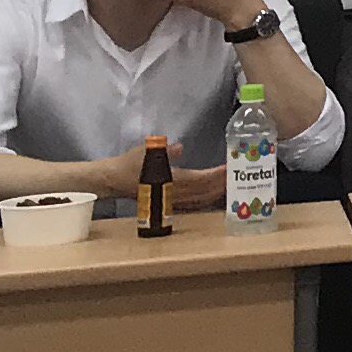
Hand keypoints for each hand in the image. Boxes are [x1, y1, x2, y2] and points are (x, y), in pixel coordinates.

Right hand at [95, 147, 222, 209]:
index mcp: (171, 180)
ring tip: (230, 184)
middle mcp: (174, 193)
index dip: (217, 175)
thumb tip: (180, 147)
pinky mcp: (169, 203)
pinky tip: (213, 195)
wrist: (113, 180)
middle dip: (222, 183)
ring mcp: (172, 200)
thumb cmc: (130, 164)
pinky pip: (194, 204)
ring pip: (201, 199)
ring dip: (217, 192)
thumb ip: (165, 150)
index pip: (200, 179)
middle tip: (238, 175)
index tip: (230, 169)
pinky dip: (206, 199)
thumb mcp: (147, 152)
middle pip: (205, 191)